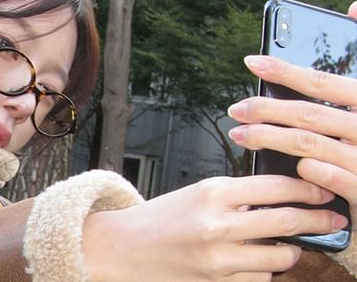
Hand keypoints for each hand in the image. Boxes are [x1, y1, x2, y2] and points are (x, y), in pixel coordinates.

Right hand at [82, 175, 341, 280]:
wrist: (124, 249)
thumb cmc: (159, 219)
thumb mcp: (196, 194)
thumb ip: (236, 195)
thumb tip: (283, 196)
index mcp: (211, 193)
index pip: (274, 187)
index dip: (307, 189)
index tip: (324, 190)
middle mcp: (217, 225)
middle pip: (286, 221)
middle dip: (318, 219)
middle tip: (334, 217)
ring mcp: (220, 259)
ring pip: (280, 256)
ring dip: (288, 250)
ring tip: (285, 244)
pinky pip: (261, 280)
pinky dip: (264, 272)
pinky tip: (254, 263)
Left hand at [227, 1, 356, 223]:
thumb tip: (355, 7)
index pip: (322, 82)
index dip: (285, 70)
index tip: (251, 62)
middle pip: (308, 114)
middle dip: (265, 109)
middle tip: (235, 109)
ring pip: (308, 144)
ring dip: (268, 138)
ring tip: (239, 135)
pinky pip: (326, 175)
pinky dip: (304, 170)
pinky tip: (288, 167)